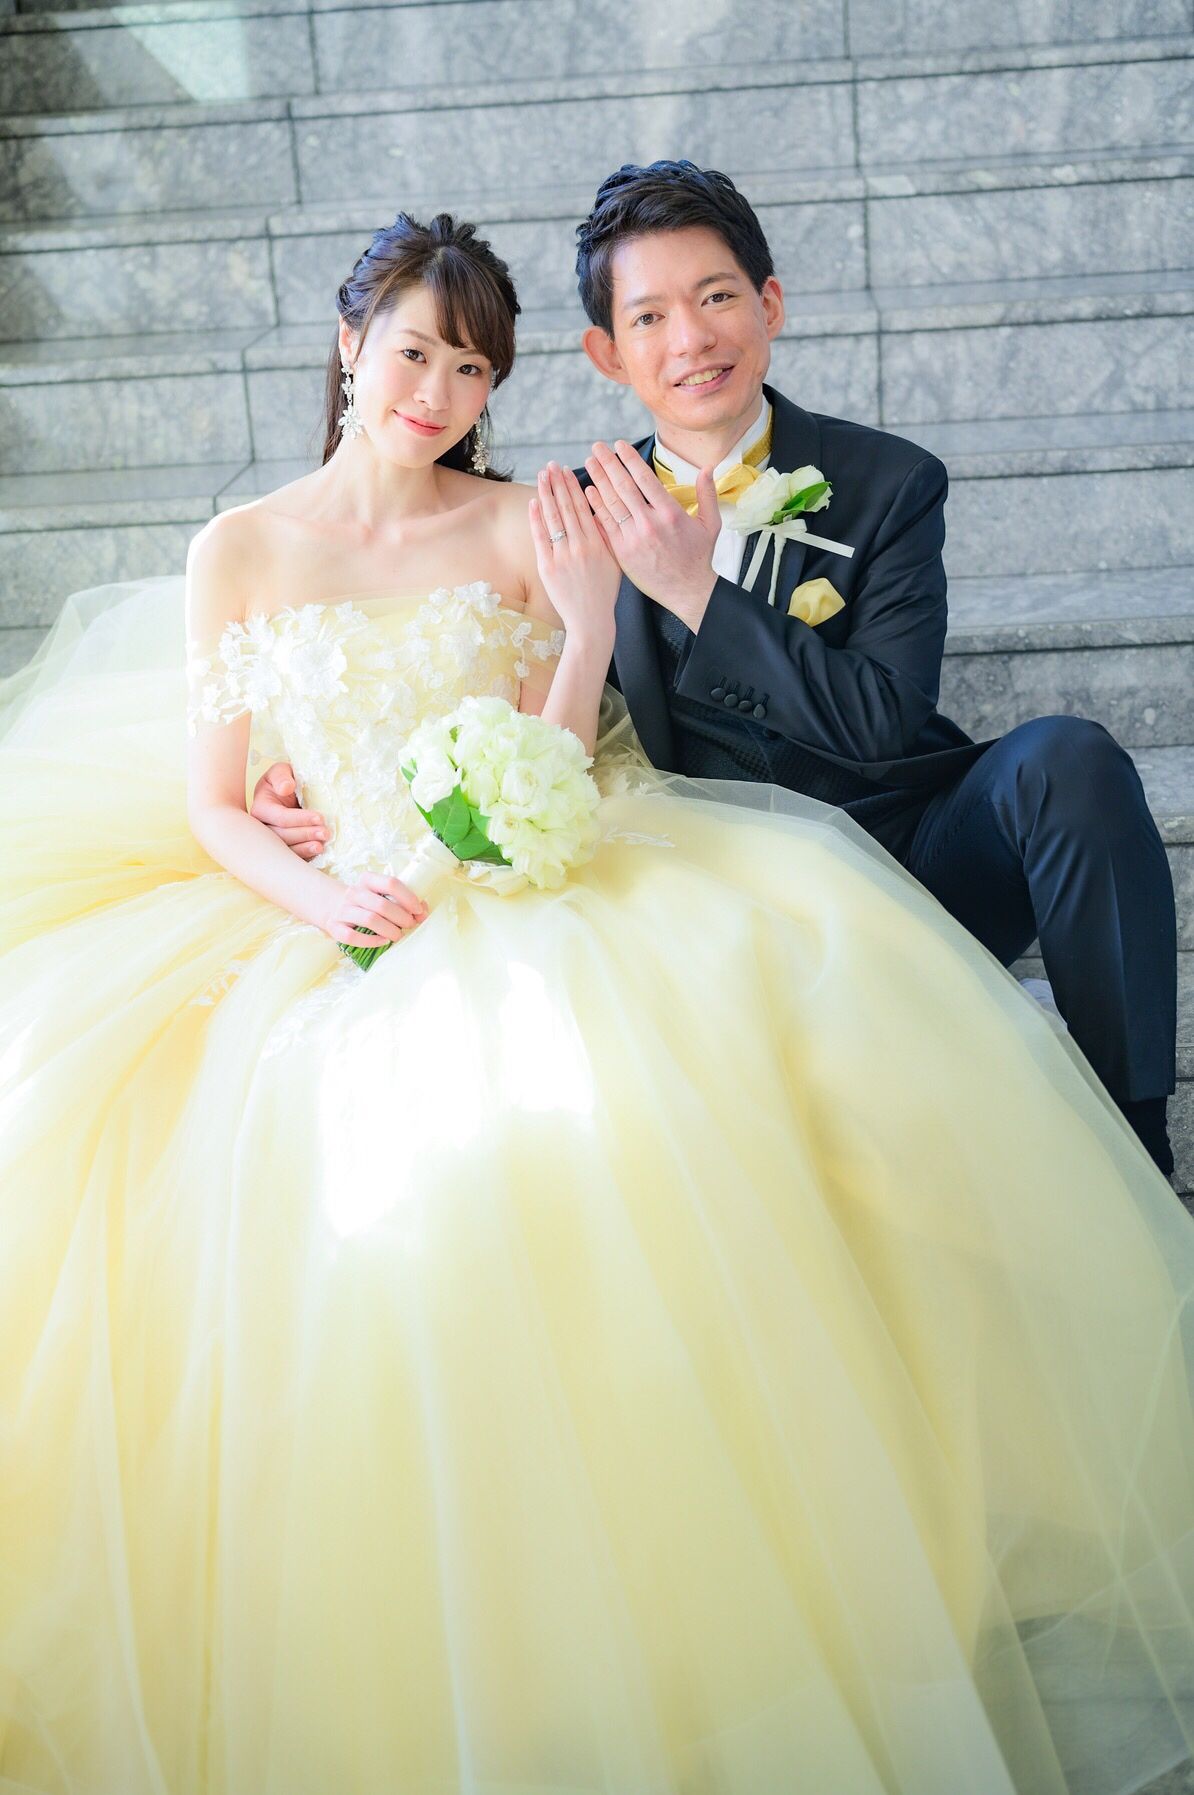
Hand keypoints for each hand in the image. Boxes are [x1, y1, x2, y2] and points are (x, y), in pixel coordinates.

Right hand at [250, 761, 327, 860]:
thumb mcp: (281, 771)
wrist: (291, 792)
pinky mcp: (283, 848)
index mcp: (261, 808)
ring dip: (305, 848)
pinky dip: (305, 855)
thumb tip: (286, 788)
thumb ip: (281, 776)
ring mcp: (272, 841)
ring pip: (286, 849)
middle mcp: (263, 828)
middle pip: (282, 836)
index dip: (300, 819)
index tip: (320, 818)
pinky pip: (292, 856)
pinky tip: (318, 852)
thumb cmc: (286, 780)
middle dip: (305, 835)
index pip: (280, 817)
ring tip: (322, 845)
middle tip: (326, 833)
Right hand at [320, 872, 428, 949]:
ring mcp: (343, 910)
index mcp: (368, 880)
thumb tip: (422, 912)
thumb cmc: (365, 902)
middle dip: (401, 918)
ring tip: (398, 935)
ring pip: (370, 920)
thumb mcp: (380, 894)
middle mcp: (354, 893)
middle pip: (382, 905)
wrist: (332, 906)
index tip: (418, 911)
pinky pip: (353, 936)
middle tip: (410, 925)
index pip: (391, 883)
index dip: (408, 898)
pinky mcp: (335, 927)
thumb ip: (402, 900)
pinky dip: (371, 941)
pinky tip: (383, 941)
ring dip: (390, 930)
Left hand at [528, 461, 619, 645]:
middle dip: (558, 483)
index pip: (583, 507)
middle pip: (566, 508)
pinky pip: (540, 538)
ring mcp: (563, 557)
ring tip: (541, 476)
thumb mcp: (614, 562)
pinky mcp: (548, 568)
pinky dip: (536, 519)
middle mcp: (581, 547)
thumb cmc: (604, 592)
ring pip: (553, 518)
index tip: (567, 470)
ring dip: (546, 494)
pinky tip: (534, 502)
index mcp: (599, 543)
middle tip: (551, 465)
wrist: (591, 621)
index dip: (573, 487)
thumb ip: (606, 537)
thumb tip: (596, 512)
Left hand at [583, 440, 720, 628]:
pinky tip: (588, 492)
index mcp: (670, 513)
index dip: (629, 459)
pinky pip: (606, 525)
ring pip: (611, 503)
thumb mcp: (711, 524)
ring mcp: (634, 539)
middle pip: (623, 486)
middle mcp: (650, 524)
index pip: (645, 478)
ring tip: (589, 463)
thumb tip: (708, 468)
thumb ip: (707, 494)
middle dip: (608, 464)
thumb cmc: (699, 558)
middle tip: (596, 447)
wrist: (688, 592)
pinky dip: (596, 507)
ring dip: (598, 480)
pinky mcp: (622, 553)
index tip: (619, 445)